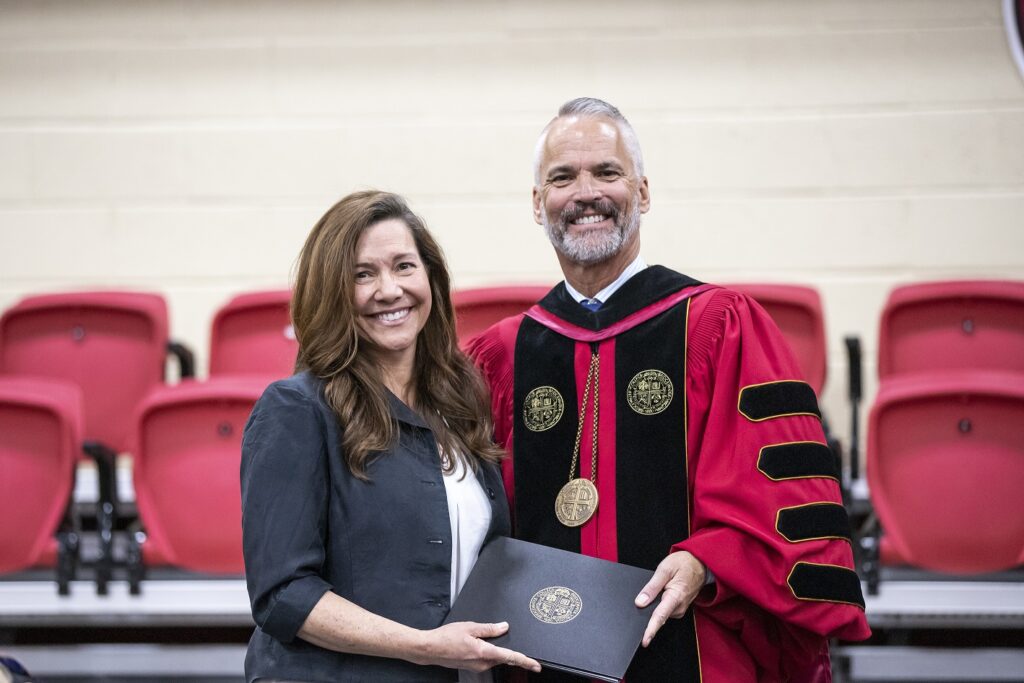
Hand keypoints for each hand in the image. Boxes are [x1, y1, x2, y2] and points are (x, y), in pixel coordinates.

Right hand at [418, 621, 541, 672]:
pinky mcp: (472, 667)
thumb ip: (489, 628)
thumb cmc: (447, 637)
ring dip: (496, 650)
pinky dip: (488, 652)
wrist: (430, 649)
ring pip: (494, 658)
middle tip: (508, 640)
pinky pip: (486, 659)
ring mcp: (476, 667)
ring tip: (484, 638)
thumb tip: (504, 627)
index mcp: (483, 652)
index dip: (525, 661)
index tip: (536, 665)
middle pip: (503, 657)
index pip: (510, 657)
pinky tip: (479, 644)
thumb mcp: (470, 627)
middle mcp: (482, 663)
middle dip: (509, 651)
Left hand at [634, 551, 705, 646]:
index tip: (645, 640)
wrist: (699, 563)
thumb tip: (640, 602)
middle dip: (648, 612)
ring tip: (656, 589)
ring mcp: (680, 608)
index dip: (651, 630)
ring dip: (654, 607)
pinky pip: (665, 611)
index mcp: (676, 596)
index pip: (660, 617)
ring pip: (661, 614)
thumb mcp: (665, 569)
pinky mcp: (679, 608)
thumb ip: (652, 587)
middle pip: (658, 616)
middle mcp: (680, 606)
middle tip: (643, 597)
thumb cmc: (683, 564)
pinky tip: (659, 594)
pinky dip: (659, 605)